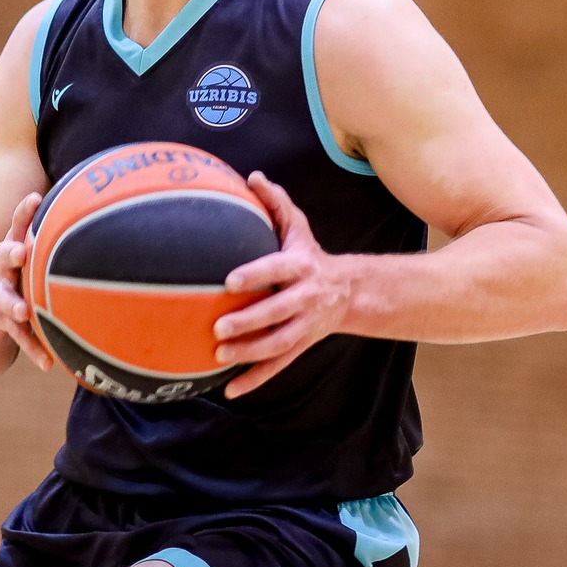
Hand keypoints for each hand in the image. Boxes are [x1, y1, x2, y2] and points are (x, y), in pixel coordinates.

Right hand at [0, 191, 52, 370]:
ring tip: (21, 311)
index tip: (35, 199)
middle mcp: (0, 271)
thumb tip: (92, 203)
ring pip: (5, 300)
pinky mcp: (4, 323)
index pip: (15, 225)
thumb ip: (47, 232)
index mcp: (9, 251)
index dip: (24, 211)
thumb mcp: (23, 248)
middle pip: (3, 258)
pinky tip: (48, 363)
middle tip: (20, 252)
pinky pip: (20, 337)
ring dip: (13, 304)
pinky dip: (34, 349)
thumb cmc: (13, 270)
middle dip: (10, 254)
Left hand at [214, 173, 354, 397]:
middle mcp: (305, 298)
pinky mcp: (300, 346)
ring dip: (249, 353)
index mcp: (302, 267)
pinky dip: (255, 380)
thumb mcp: (298, 228)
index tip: (229, 279)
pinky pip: (278, 366)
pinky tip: (230, 390)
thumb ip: (276, 203)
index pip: (277, 269)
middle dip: (249, 321)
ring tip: (219, 355)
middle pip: (278, 312)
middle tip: (218, 327)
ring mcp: (304, 325)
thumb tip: (252, 176)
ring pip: (278, 344)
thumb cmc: (310, 256)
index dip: (256, 274)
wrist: (348, 292)